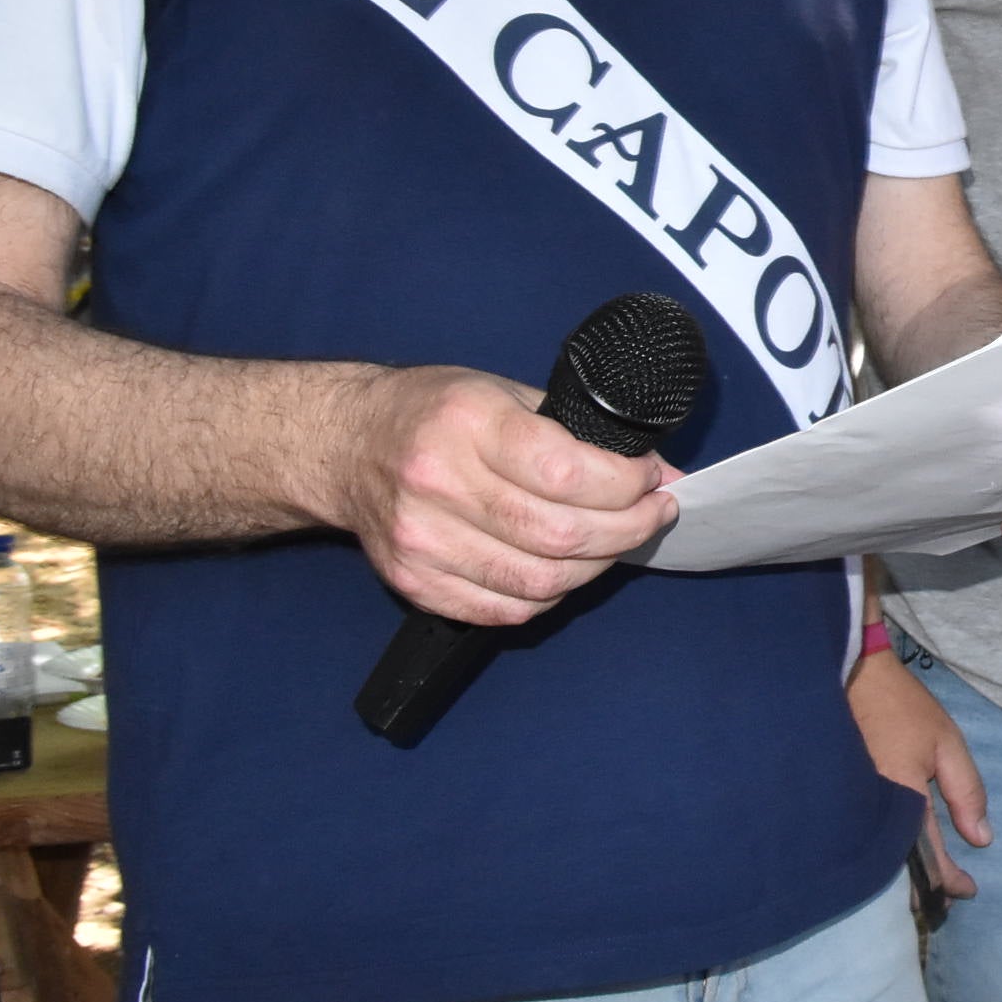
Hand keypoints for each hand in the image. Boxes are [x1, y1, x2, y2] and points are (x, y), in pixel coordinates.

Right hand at [331, 364, 679, 625]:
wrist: (346, 445)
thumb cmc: (434, 411)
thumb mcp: (501, 391)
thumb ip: (570, 430)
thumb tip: (651, 469)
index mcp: (469, 423)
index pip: (565, 471)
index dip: (626, 483)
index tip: (654, 478)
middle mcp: (440, 483)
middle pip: (560, 534)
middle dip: (628, 528)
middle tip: (655, 513)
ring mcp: (423, 541)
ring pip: (539, 581)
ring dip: (597, 566)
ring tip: (618, 541)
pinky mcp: (414, 582)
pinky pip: (504, 610)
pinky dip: (550, 595)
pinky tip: (568, 570)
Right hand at [848, 647, 985, 899]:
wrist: (849, 679)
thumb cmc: (902, 709)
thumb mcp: (946, 743)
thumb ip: (967, 792)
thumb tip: (982, 839)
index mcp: (904, 803)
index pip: (930, 860)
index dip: (950, 882)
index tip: (968, 890)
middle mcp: (872, 816)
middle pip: (898, 873)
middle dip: (923, 889)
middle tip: (945, 893)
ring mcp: (850, 813)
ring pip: (878, 862)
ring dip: (901, 877)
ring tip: (923, 881)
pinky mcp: (837, 804)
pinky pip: (861, 842)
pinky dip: (881, 856)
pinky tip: (893, 855)